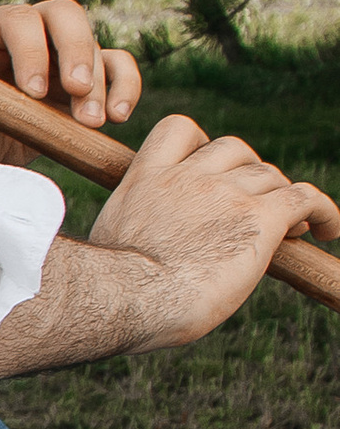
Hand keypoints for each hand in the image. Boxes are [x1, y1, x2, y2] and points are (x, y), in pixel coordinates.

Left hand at [0, 0, 139, 163]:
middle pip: (63, 14)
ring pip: (93, 42)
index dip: (30, 49)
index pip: (15, 20)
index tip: (33, 92)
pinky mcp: (87, 75)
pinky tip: (118, 116)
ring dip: (100, 81)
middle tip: (77, 93)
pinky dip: (125, 86)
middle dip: (75, 51)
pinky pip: (117, 66)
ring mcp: (59, 51)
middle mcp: (26, 34)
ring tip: (92, 122)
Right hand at [83, 113, 339, 342]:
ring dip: (283, 200)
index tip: (210, 170)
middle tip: (256, 208)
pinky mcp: (259, 217)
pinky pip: (305, 198)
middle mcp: (188, 176)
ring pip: (271, 176)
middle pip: (235, 150)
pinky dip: (323, 212)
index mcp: (146, 178)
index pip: (181, 130)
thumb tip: (136, 258)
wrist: (127, 298)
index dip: (203, 145)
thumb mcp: (110, 245)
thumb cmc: (109, 290)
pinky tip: (328, 231)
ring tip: (294, 230)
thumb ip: (136, 231)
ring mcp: (225, 193)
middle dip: (250, 175)